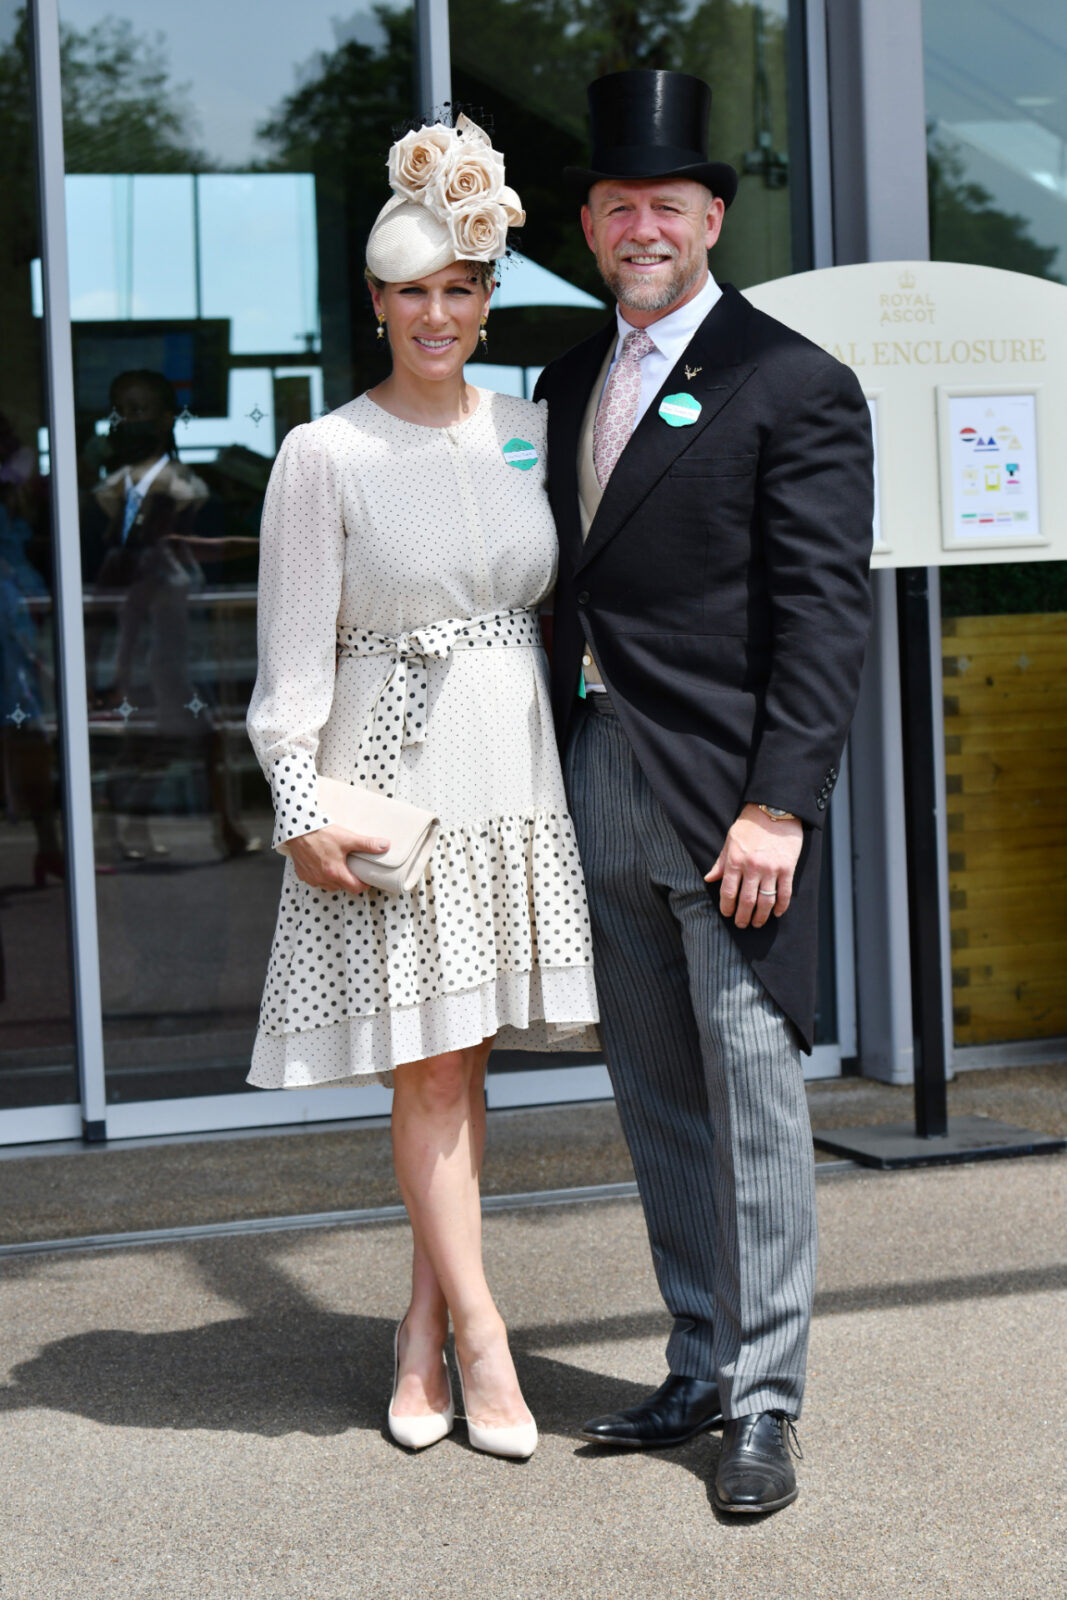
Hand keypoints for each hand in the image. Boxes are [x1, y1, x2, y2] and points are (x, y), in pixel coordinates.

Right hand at [288, 824, 389, 894]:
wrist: (297, 828)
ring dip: (335, 879)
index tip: (367, 878)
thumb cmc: (319, 833)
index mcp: (335, 873)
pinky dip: (321, 875)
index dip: (364, 884)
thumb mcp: (347, 838)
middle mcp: (322, 878)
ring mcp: (311, 877)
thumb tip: (384, 845)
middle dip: (350, 881)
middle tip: (354, 870)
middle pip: (342, 887)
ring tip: (339, 867)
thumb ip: (367, 844)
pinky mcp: (302, 873)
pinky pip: (315, 880)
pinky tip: (323, 864)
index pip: (355, 888)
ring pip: (328, 885)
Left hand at [704, 804, 802, 928]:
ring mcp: (771, 869)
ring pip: (765, 901)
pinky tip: (776, 913)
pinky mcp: (788, 868)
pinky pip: (784, 894)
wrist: (775, 810)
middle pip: (746, 901)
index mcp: (735, 861)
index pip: (728, 892)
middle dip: (743, 917)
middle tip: (742, 924)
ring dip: (761, 917)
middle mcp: (752, 867)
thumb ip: (721, 863)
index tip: (727, 914)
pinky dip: (781, 907)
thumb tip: (709, 879)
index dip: (727, 907)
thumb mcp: (730, 841)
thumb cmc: (750, 825)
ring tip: (757, 923)